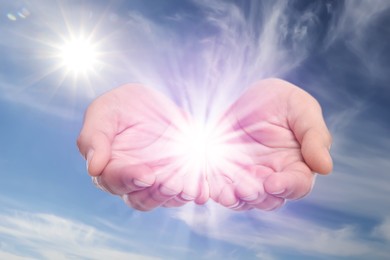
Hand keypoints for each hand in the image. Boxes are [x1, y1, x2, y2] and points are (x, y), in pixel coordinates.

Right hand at [77, 84, 208, 210]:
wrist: (149, 103)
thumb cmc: (121, 105)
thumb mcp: (104, 111)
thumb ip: (94, 137)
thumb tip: (94, 168)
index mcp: (109, 167)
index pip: (115, 181)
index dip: (130, 179)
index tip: (147, 175)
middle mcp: (132, 180)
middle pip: (141, 198)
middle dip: (157, 193)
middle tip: (173, 183)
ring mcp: (157, 181)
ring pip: (165, 199)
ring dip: (178, 196)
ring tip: (190, 188)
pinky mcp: (178, 176)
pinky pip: (187, 190)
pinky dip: (196, 191)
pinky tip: (204, 190)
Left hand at [209, 78, 332, 209]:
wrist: (251, 96)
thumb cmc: (283, 101)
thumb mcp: (302, 109)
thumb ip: (315, 136)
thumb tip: (326, 168)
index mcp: (298, 164)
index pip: (297, 185)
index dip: (286, 187)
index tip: (273, 182)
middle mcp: (275, 176)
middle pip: (270, 198)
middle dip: (257, 196)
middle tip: (245, 188)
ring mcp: (250, 176)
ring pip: (245, 199)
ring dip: (235, 199)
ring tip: (226, 193)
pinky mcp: (227, 172)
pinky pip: (222, 187)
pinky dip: (216, 190)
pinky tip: (209, 187)